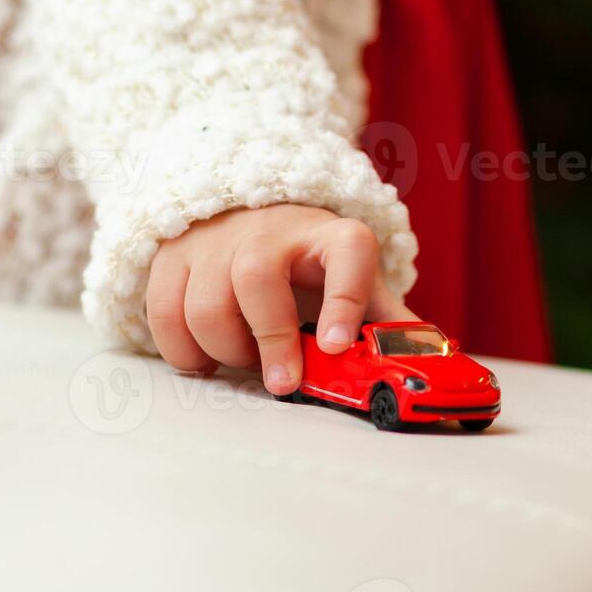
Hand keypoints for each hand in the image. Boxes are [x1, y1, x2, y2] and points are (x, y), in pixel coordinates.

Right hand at [145, 205, 416, 394]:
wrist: (249, 208)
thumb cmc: (308, 262)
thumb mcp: (353, 279)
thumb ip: (385, 319)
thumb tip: (428, 359)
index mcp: (330, 236)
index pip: (348, 253)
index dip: (345, 298)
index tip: (337, 344)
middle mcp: (270, 230)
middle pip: (257, 275)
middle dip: (267, 338)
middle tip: (281, 383)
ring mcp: (215, 240)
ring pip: (205, 302)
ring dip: (224, 349)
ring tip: (243, 361)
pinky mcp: (173, 255)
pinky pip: (163, 311)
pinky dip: (181, 349)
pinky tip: (204, 359)